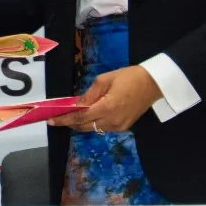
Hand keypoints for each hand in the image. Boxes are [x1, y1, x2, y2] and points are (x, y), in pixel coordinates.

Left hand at [46, 65, 162, 133]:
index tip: (52, 120)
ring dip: (82, 123)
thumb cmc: (128, 77)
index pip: (81, 117)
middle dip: (70, 122)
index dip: (65, 119)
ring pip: (94, 128)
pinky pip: (104, 127)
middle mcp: (113, 121)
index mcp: (107, 108)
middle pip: (85, 126)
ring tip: (71, 114)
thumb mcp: (104, 80)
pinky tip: (89, 114)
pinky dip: (94, 122)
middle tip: (58, 117)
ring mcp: (119, 126)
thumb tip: (77, 104)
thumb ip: (89, 94)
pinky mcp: (124, 127)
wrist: (153, 84)